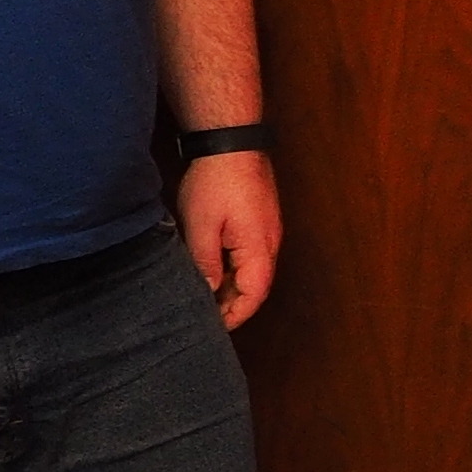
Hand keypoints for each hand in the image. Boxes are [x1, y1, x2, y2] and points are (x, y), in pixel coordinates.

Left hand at [177, 151, 282, 327]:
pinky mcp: (258, 221)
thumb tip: (209, 291)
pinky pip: (249, 256)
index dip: (235, 316)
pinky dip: (232, 270)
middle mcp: (269, 243)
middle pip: (256, 286)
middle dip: (232, 305)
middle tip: (202, 316)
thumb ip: (206, 262)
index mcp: (259, 248)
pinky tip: (211, 269)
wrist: (231, 143)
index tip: (214, 329)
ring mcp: (266, 231)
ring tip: (203, 296)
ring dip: (231, 287)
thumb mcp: (202, 225)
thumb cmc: (216, 183)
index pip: (254, 294)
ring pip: (252, 271)